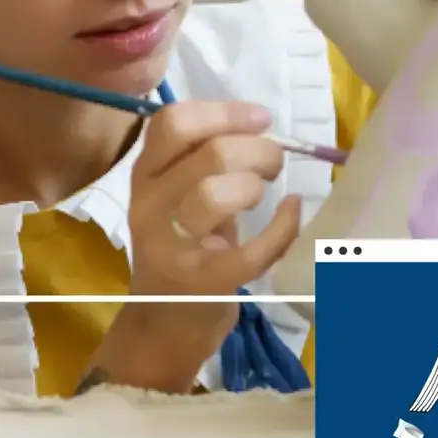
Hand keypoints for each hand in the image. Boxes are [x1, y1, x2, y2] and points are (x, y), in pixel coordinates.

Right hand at [82, 100, 302, 392]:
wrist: (164, 325)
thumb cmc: (183, 250)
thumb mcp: (177, 198)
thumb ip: (202, 160)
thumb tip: (256, 123)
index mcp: (145, 175)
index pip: (172, 123)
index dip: (223, 112)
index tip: (259, 118)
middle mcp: (149, 205)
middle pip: (208, 153)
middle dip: (257, 149)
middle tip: (274, 162)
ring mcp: (172, 246)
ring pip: (214, 194)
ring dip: (256, 184)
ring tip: (270, 191)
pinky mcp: (201, 282)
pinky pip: (249, 250)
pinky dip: (282, 228)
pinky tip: (293, 213)